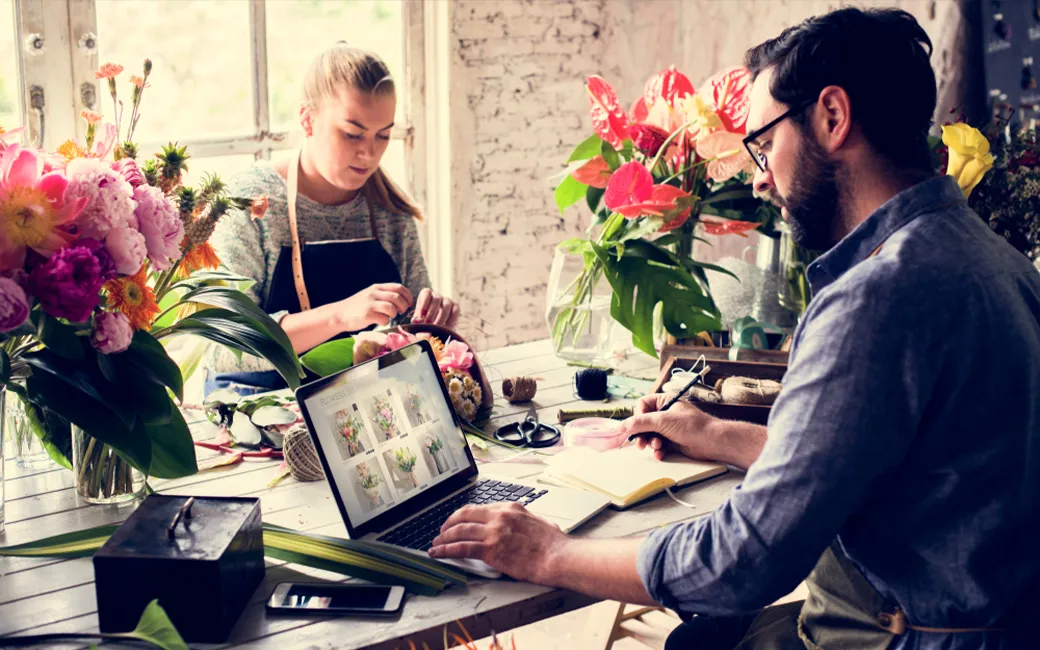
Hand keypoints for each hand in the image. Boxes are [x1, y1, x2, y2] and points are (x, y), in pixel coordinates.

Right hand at [336, 283, 412, 331]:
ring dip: (394, 314)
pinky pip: (384, 319)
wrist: (339, 314)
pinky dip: (385, 322)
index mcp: (376, 287)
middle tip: (401, 312)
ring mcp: (370, 304)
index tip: (409, 303)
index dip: (408, 296)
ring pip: (391, 308)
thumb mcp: (370, 295)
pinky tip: (380, 321)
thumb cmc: (357, 306)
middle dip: (403, 306)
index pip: (398, 287)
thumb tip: (402, 299)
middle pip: (397, 297)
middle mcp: (373, 294)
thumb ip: (384, 294)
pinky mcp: (366, 315)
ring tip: (389, 316)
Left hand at [412, 288, 459, 328]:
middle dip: (432, 312)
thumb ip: (416, 320)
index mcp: (426, 295)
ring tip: (436, 328)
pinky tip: (446, 328)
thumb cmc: (424, 322)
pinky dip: (451, 320)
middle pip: (436, 299)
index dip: (424, 303)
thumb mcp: (419, 321)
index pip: (426, 293)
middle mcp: (437, 296)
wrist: (437, 330)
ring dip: (441, 317)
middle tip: (428, 323)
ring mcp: (447, 300)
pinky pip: (455, 311)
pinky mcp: (455, 307)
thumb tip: (416, 321)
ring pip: (446, 305)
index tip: (421, 315)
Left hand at [429, 503, 565, 583]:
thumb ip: (522, 521)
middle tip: (442, 531)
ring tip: (436, 544)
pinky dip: (445, 550)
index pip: (478, 509)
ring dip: (444, 538)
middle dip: (449, 524)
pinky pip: (461, 548)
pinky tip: (438, 553)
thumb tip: (520, 524)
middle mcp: (499, 517)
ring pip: (459, 531)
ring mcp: (493, 532)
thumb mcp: (536, 522)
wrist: (557, 557)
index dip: (463, 516)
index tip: (457, 522)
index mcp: (509, 508)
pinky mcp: (490, 550)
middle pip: (464, 516)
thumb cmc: (553, 544)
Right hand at [618, 393, 722, 461]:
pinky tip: (661, 454)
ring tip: (657, 447)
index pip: (642, 405)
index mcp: (664, 401)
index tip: (637, 426)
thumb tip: (621, 425)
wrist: (712, 442)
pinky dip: (658, 450)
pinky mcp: (673, 441)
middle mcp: (666, 413)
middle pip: (644, 422)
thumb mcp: (662, 421)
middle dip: (642, 434)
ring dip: (651, 443)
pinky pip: (658, 445)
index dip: (638, 416)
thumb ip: (640, 423)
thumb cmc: (692, 425)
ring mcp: (669, 428)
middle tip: (641, 444)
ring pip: (650, 435)